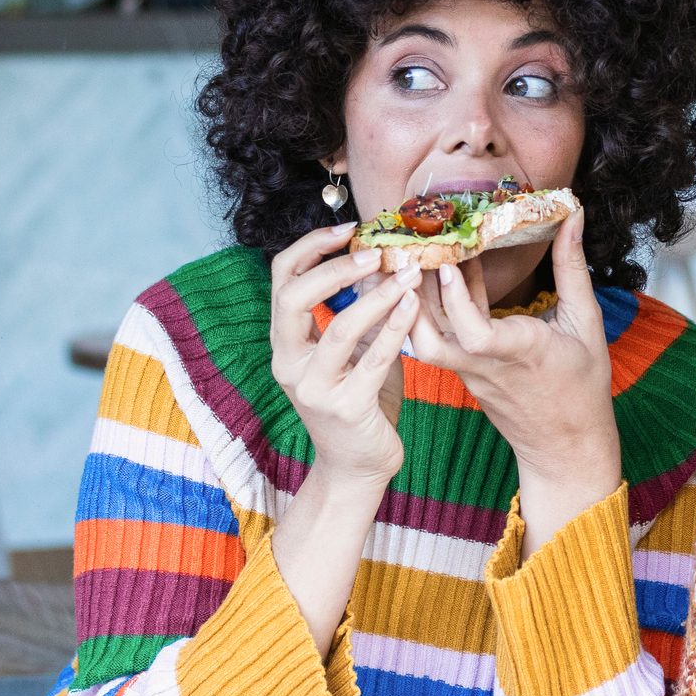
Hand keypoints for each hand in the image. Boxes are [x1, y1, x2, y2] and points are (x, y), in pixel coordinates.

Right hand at [269, 223, 420, 486]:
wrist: (359, 466)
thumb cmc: (359, 400)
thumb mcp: (353, 350)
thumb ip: (358, 311)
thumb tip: (379, 260)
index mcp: (285, 343)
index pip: (281, 280)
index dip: (310, 247)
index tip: (349, 228)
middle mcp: (289, 364)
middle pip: (293, 298)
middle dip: (335, 268)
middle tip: (376, 253)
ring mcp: (314, 389)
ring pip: (339, 329)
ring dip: (376, 296)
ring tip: (407, 273)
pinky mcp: (345, 409)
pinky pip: (372, 360)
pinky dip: (395, 328)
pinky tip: (414, 305)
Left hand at [412, 211, 620, 545]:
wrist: (565, 445)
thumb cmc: (581, 385)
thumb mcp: (586, 322)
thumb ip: (573, 269)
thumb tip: (572, 217)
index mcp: (520, 353)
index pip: (476, 334)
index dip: (458, 300)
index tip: (448, 265)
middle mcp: (485, 365)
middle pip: (428, 341)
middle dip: (411, 296)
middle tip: (409, 247)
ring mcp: (468, 372)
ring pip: (423, 341)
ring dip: (413, 300)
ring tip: (417, 254)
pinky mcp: (462, 373)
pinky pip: (437, 340)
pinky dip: (432, 307)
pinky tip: (442, 273)